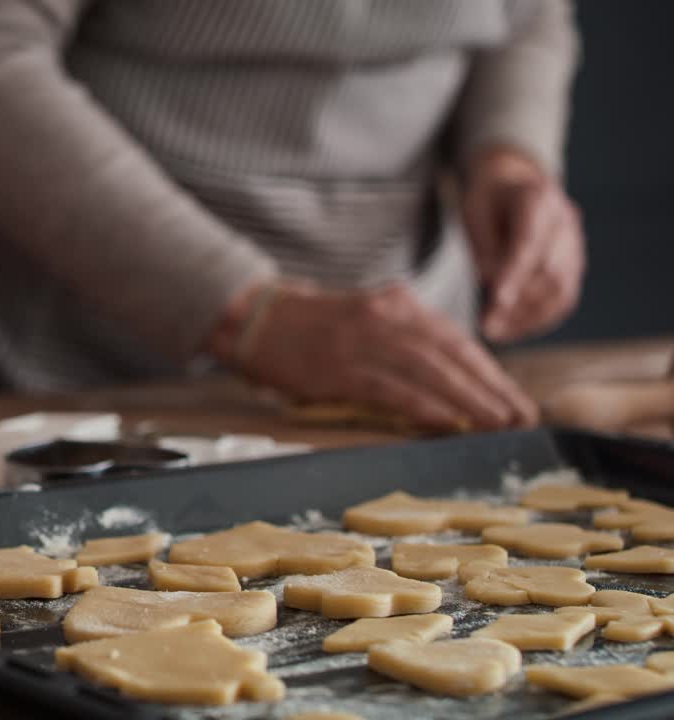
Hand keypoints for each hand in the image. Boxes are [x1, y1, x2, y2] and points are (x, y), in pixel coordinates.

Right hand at [230, 283, 538, 430]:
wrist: (253, 319)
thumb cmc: (308, 327)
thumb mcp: (364, 317)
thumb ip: (404, 338)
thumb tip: (449, 378)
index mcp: (398, 305)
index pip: (457, 340)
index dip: (491, 372)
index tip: (517, 399)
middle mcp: (388, 316)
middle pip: (453, 355)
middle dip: (493, 388)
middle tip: (523, 418)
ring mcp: (364, 340)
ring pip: (432, 370)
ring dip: (471, 400)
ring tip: (500, 424)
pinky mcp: (341, 367)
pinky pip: (394, 388)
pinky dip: (427, 406)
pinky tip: (452, 422)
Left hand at [463, 147, 584, 342]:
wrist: (516, 185)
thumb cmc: (489, 199)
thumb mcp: (474, 212)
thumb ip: (484, 247)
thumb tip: (493, 287)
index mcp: (538, 199)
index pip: (529, 242)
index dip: (514, 274)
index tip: (496, 300)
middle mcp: (565, 222)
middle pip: (549, 270)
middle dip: (517, 304)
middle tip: (486, 328)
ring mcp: (575, 244)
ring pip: (561, 289)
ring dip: (528, 318)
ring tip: (496, 333)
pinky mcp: (575, 263)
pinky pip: (564, 297)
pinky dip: (540, 318)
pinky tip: (514, 330)